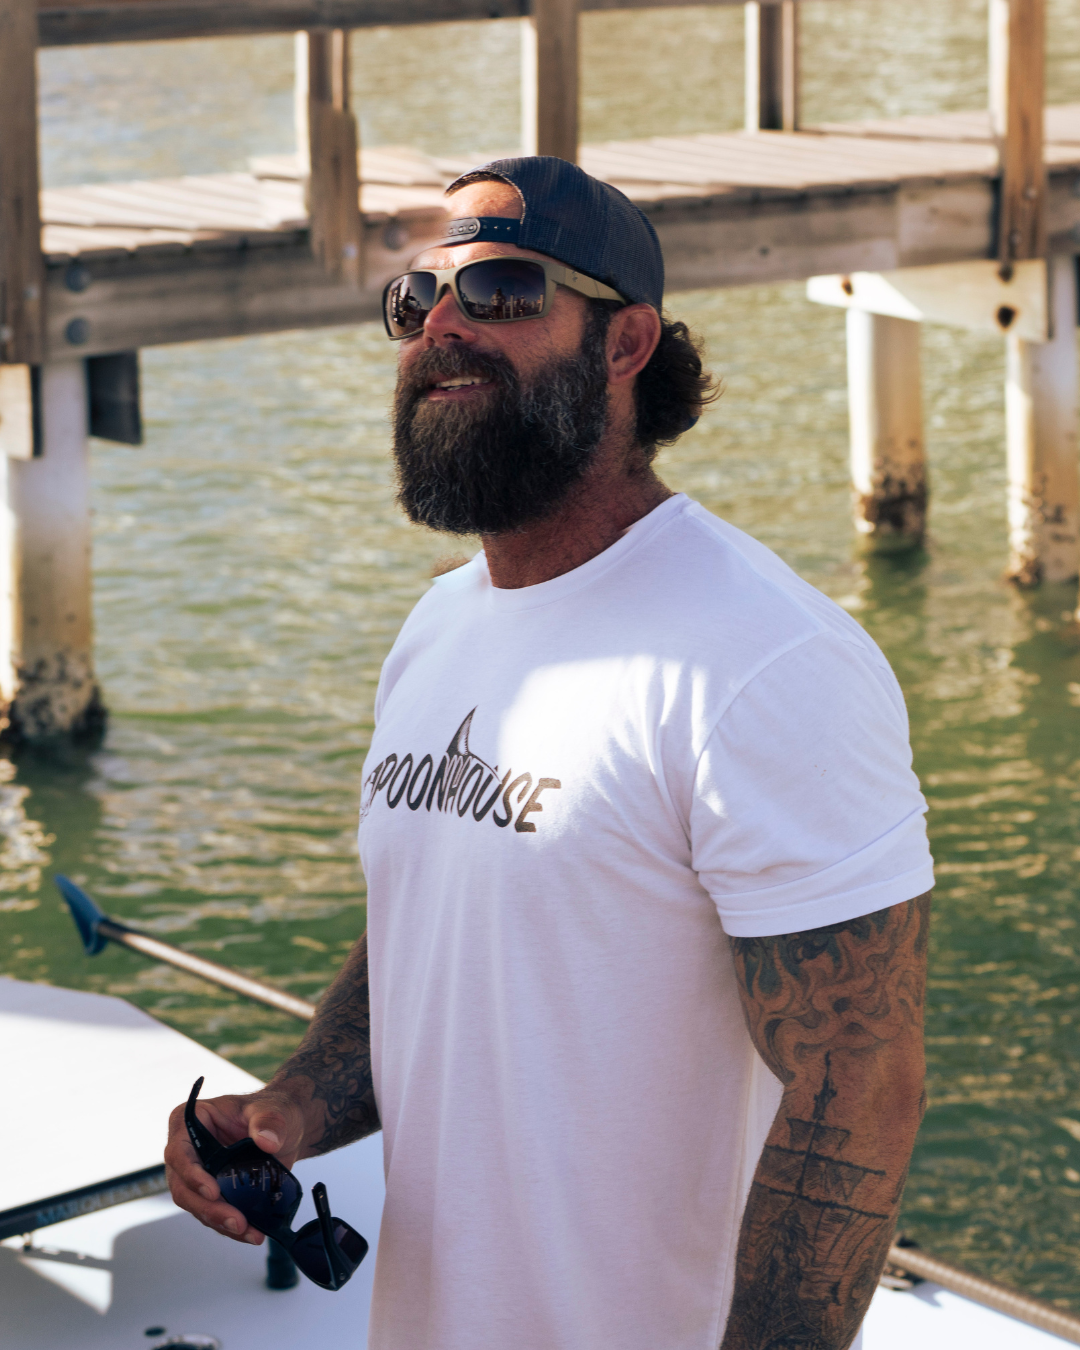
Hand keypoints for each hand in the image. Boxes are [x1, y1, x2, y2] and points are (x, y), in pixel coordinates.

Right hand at [164, 1085, 309, 1245]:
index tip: (213, 1192)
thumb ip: (269, 1121)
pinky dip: (229, 1226)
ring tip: (248, 1232)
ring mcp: (197, 1173)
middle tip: (236, 1222)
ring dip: (220, 1223)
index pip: (179, 1152)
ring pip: (197, 1206)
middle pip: (184, 1186)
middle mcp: (188, 1149)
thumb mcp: (273, 1110)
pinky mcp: (212, 1191)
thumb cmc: (272, 1110)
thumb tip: (266, 1140)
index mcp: (191, 1121)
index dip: (192, 1174)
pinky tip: (250, 1233)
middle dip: (209, 1209)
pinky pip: (213, 1213)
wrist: (286, 1129)